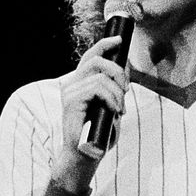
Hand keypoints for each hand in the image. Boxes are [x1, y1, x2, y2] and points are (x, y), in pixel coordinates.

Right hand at [51, 34, 128, 193]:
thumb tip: (124, 69)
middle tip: (126, 89)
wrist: (85, 154)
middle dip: (117, 70)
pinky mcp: (71, 101)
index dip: (104, 44)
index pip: (90, 56)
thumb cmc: (98, 132)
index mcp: (78, 83)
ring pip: (101, 76)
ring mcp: (69, 92)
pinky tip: (114, 110)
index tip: (119, 41)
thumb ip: (114, 88)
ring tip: (120, 108)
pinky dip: (111, 97)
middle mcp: (71, 84)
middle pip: (95, 59)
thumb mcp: (110, 105)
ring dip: (117, 91)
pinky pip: (97, 88)